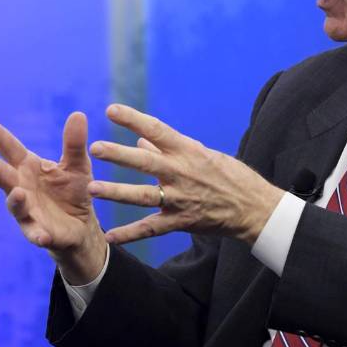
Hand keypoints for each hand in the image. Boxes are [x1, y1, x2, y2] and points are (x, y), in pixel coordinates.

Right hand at [0, 112, 106, 282]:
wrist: (81, 224)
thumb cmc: (73, 190)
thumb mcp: (77, 165)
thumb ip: (74, 143)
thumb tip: (78, 114)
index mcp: (28, 168)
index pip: (11, 151)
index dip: (0, 139)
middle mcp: (21, 188)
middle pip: (5, 177)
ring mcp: (27, 211)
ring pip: (15, 206)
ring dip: (15, 200)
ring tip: (17, 193)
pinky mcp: (38, 232)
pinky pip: (35, 234)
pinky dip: (37, 235)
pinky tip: (43, 236)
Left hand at [87, 104, 283, 245]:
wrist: (254, 207)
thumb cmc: (229, 175)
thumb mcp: (202, 154)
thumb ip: (167, 149)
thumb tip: (139, 139)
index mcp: (187, 151)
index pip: (156, 130)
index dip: (133, 119)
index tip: (111, 110)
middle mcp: (181, 173)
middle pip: (145, 162)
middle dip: (119, 155)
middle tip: (95, 148)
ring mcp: (180, 199)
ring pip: (143, 195)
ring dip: (117, 192)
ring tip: (92, 189)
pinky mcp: (181, 221)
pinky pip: (151, 229)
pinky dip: (130, 234)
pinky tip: (109, 236)